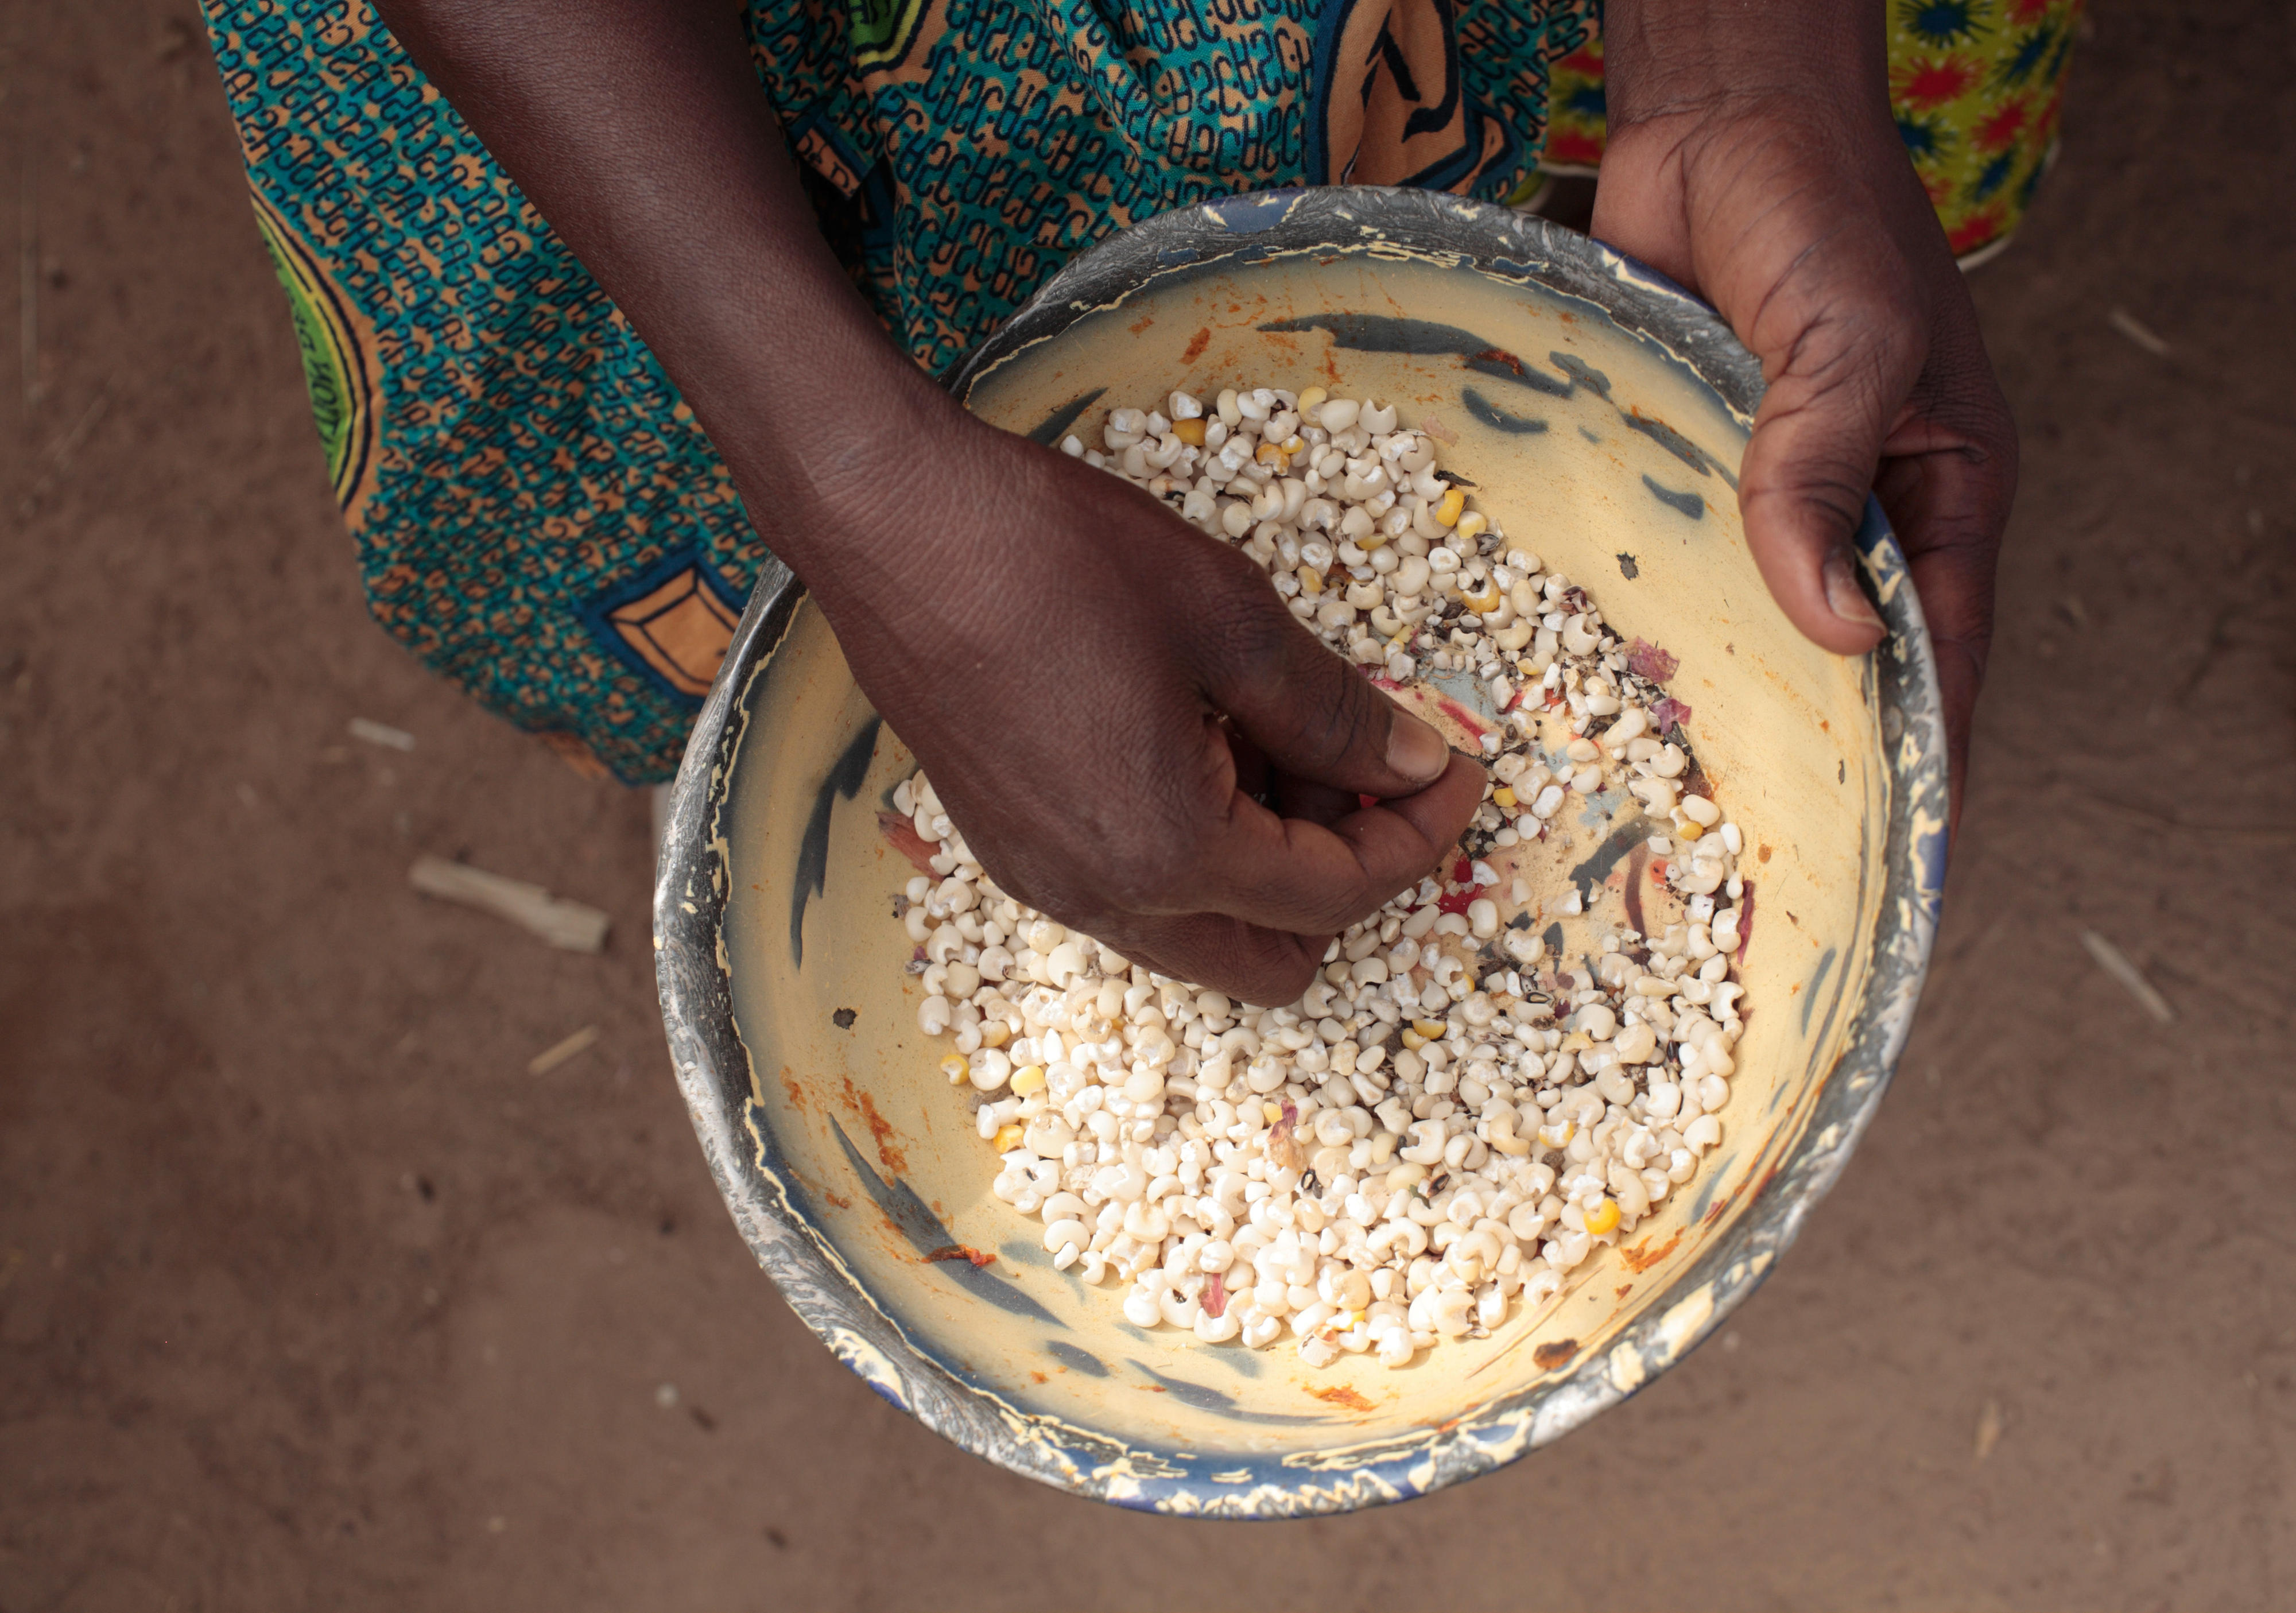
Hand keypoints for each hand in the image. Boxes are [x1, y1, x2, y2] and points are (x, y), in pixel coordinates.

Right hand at [373, 0, 1482, 1003]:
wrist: (887, 520)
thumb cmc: (1052, 555)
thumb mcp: (1229, 619)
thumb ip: (1338, 711)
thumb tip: (1419, 763)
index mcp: (1167, 853)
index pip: (1337, 891)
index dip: (1419, 835)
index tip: (1458, 768)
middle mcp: (1102, 898)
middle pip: (1275, 956)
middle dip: (1345, 874)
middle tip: (1374, 767)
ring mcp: (1046, 881)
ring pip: (1202, 932)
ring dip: (1269, 862)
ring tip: (1286, 734)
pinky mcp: (1011, 844)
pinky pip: (1136, 891)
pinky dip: (1198, 845)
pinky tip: (1206, 736)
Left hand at [1593, 2, 2017, 834]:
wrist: (1715, 121)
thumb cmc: (1820, 214)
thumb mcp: (1854, 343)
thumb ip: (1825, 475)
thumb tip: (1834, 627)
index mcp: (1935, 496)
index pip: (1938, 659)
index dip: (1920, 760)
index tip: (1893, 862)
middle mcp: (1847, 512)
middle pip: (1832, 664)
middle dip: (1801, 757)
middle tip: (1748, 865)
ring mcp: (1752, 497)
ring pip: (1737, 625)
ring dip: (1705, 701)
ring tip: (1656, 807)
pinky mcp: (1669, 470)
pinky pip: (1654, 563)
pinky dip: (1631, 621)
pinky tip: (1584, 686)